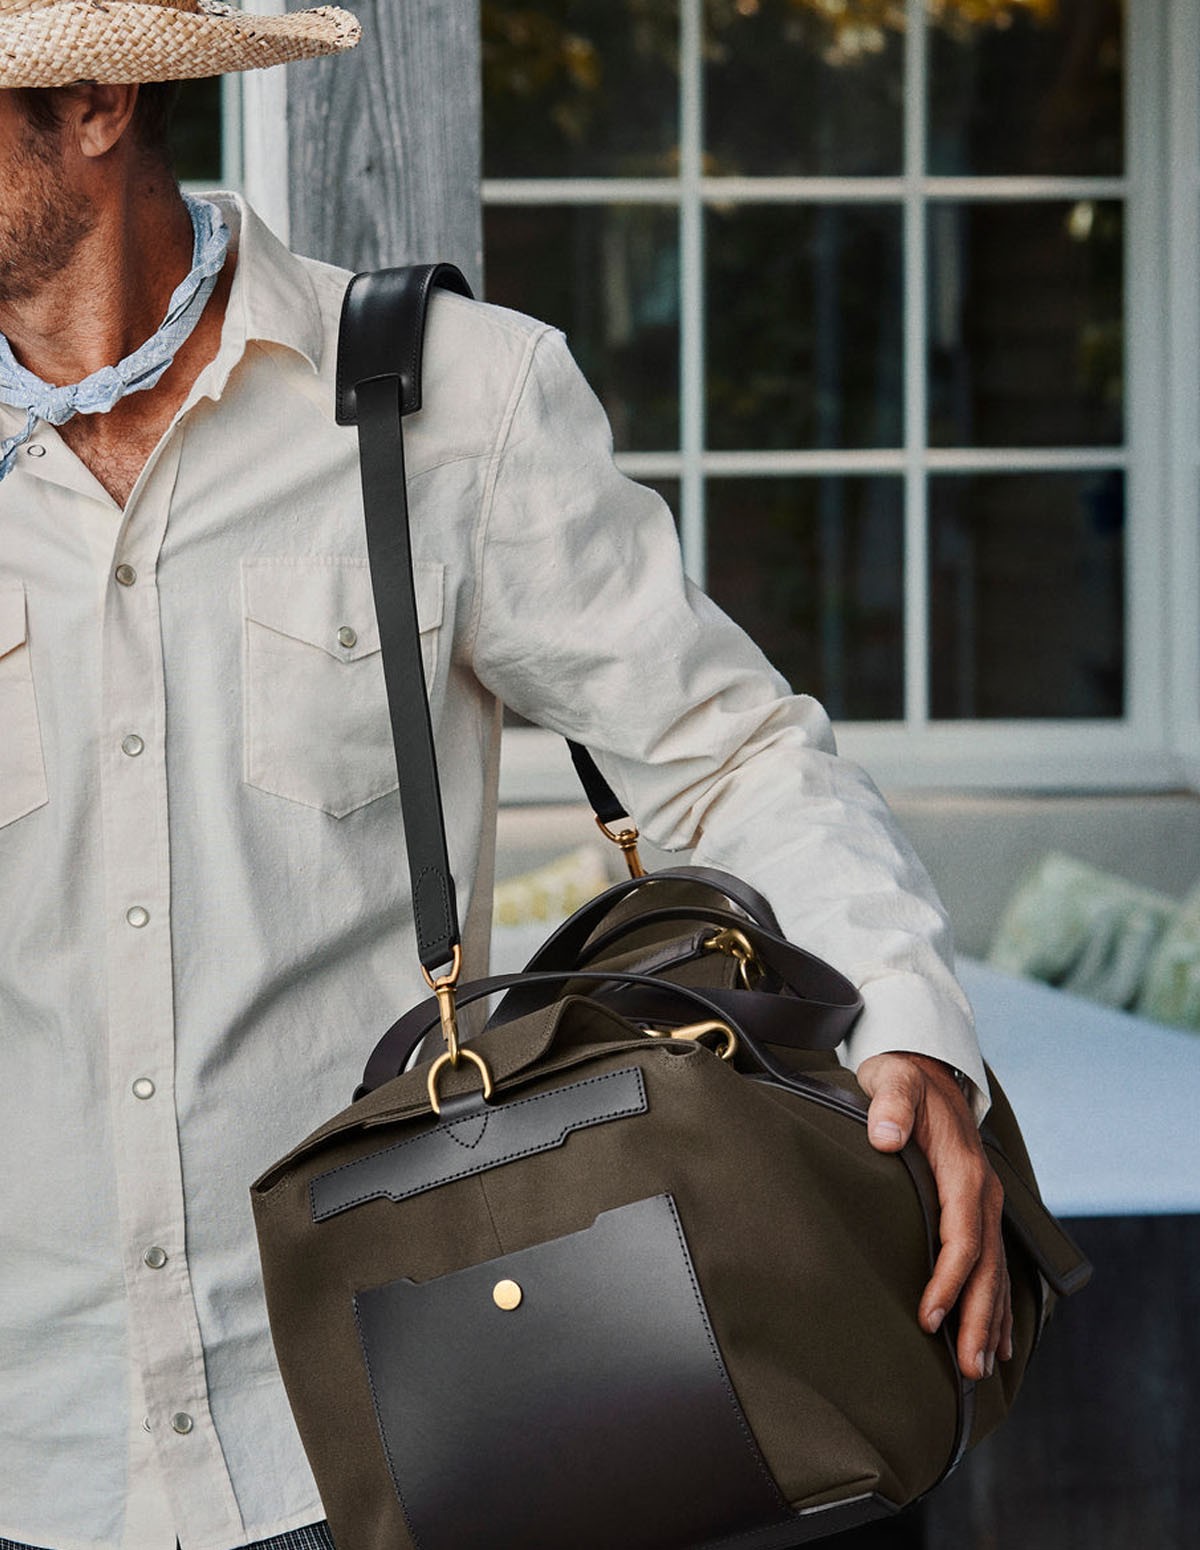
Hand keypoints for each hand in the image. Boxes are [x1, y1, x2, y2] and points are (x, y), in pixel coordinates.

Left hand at [855, 1051, 1010, 1380]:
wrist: (927, 1068)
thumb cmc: (904, 1079)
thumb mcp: (893, 1080)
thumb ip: (891, 1104)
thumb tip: (887, 1134)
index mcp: (963, 1170)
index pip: (963, 1236)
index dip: (949, 1280)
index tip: (930, 1316)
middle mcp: (983, 1192)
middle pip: (987, 1265)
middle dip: (980, 1318)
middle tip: (970, 1368)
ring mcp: (985, 1202)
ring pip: (996, 1271)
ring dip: (992, 1320)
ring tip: (983, 1368)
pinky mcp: (979, 1210)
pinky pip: (995, 1263)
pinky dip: (1001, 1303)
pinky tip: (1000, 1338)